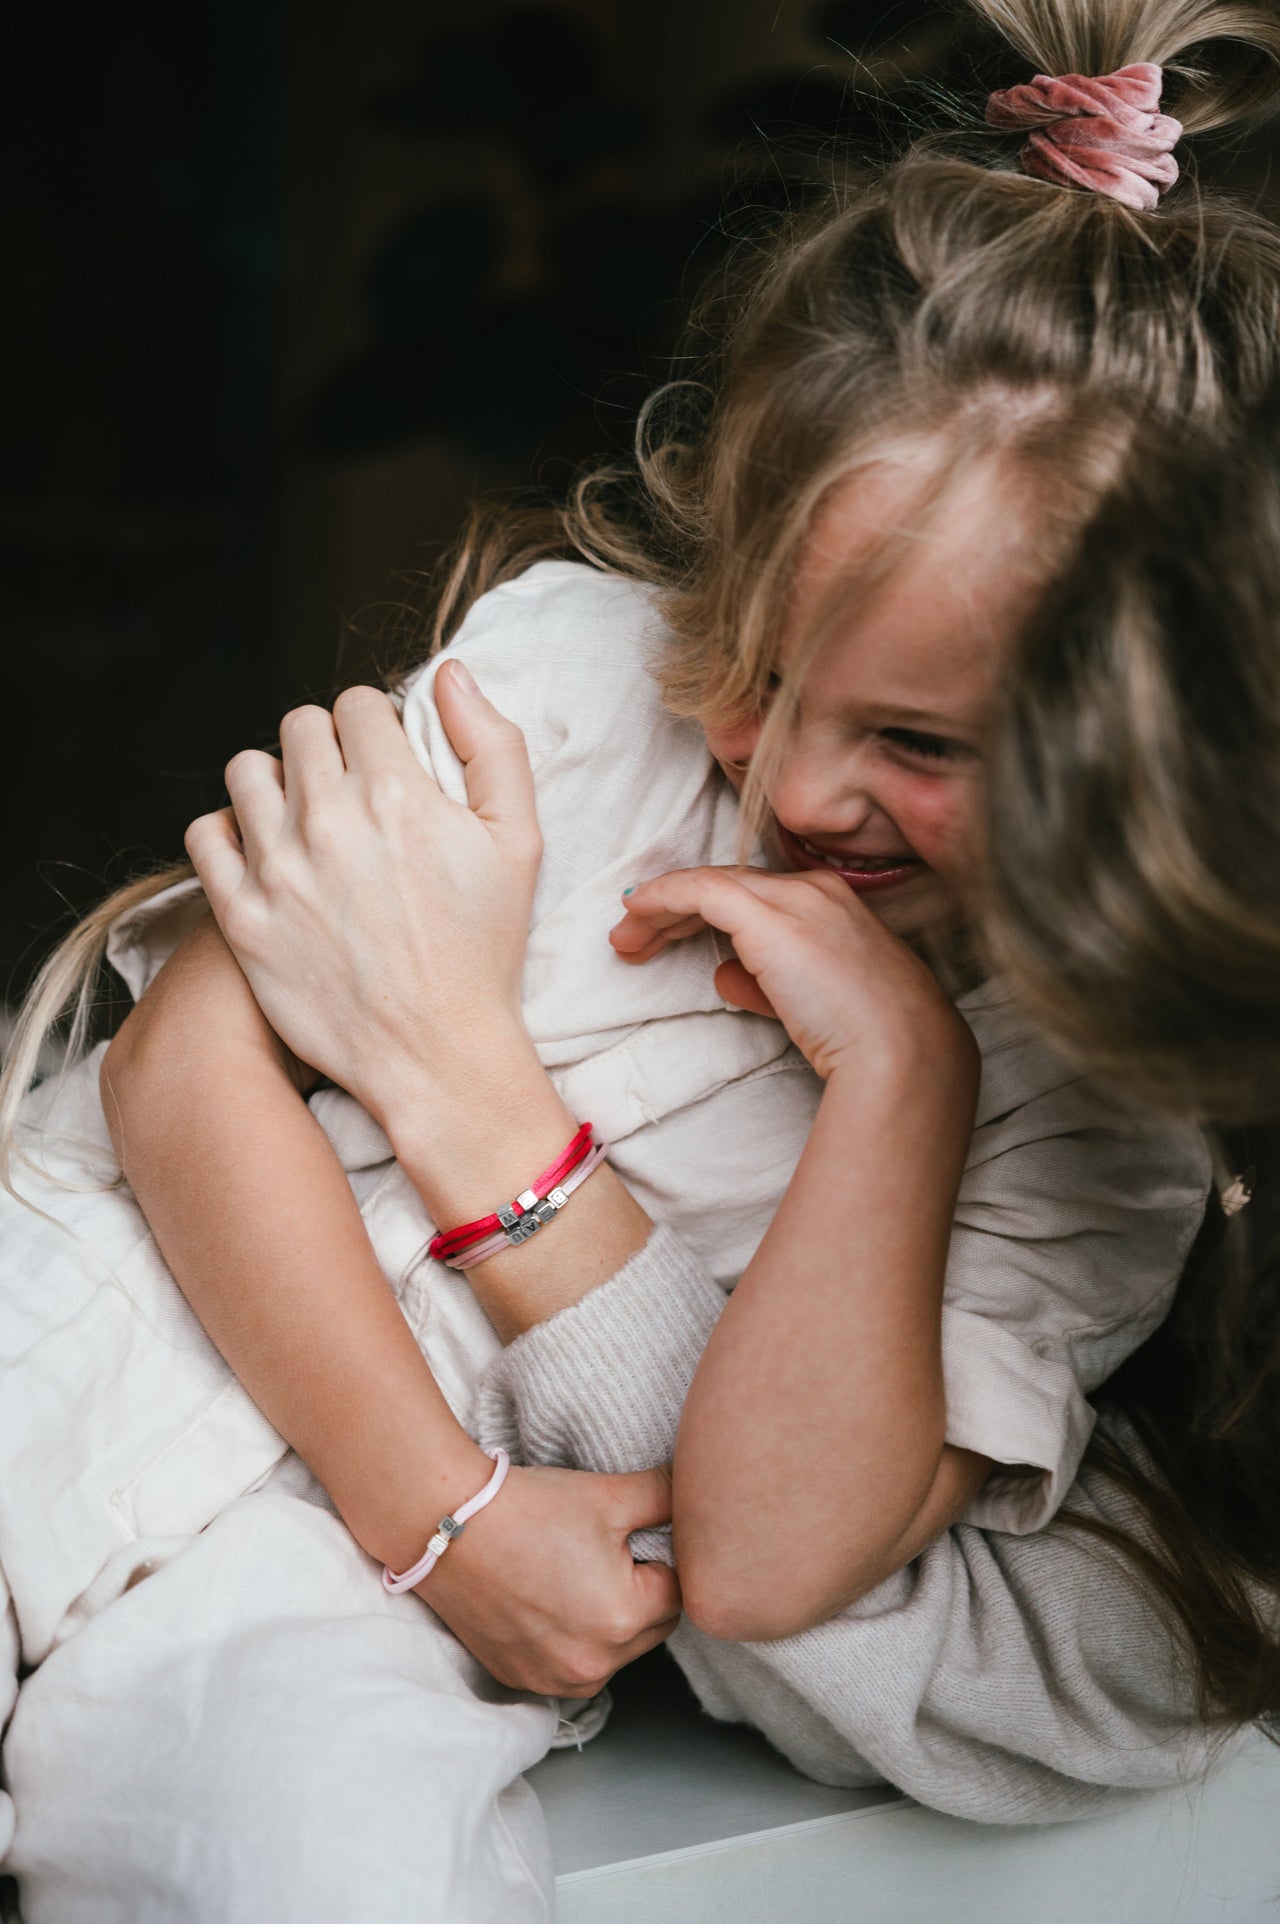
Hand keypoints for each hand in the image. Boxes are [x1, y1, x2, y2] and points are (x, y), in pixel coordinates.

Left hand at [183, 662, 542, 1124]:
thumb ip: (492, 745)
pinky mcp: (242, 918)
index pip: (357, 705)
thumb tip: (450, 675)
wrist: (437, 1052)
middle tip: (349, 792)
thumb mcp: (520, 840)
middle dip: (326, 747)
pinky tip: (266, 855)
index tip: (386, 763)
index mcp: (397, 793)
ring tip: (304, 819)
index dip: (376, 728)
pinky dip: (229, 834)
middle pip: (298, 727)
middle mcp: (328, 821)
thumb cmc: (484, 950)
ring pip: (246, 770)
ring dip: (275, 782)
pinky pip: (205, 835)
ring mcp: (278, 870)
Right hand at [425, 1462, 680, 1696]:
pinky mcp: (521, 1679)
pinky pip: (568, 1665)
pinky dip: (567, 1638)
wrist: (446, 1524)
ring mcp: (553, 1679)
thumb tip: (700, 1497)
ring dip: (605, 1621)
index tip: (624, 1537)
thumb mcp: (610, 1494)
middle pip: (648, 1630)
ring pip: (611, 1652)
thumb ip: (668, 1496)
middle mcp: (593, 1664)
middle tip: (597, 1551)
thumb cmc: (530, 1507)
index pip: (677, 1594)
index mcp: (624, 1620)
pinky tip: (544, 1598)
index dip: (657, 1560)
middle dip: (637, 1594)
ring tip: (568, 1573)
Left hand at [609, 865, 973, 1082]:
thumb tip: (723, 975)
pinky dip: (662, 899)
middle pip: (728, 885)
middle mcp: (813, 889)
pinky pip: (699, 891)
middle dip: (675, 910)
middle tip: (635, 938)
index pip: (754, 896)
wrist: (899, 1051)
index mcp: (833, 904)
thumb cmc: (869, 1041)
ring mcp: (793, 898)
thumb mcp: (811, 1006)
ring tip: (626, 940)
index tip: (668, 938)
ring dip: (661, 910)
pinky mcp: (768, 916)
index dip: (704, 914)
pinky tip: (635, 916)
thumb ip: (766, 985)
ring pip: (709, 884)